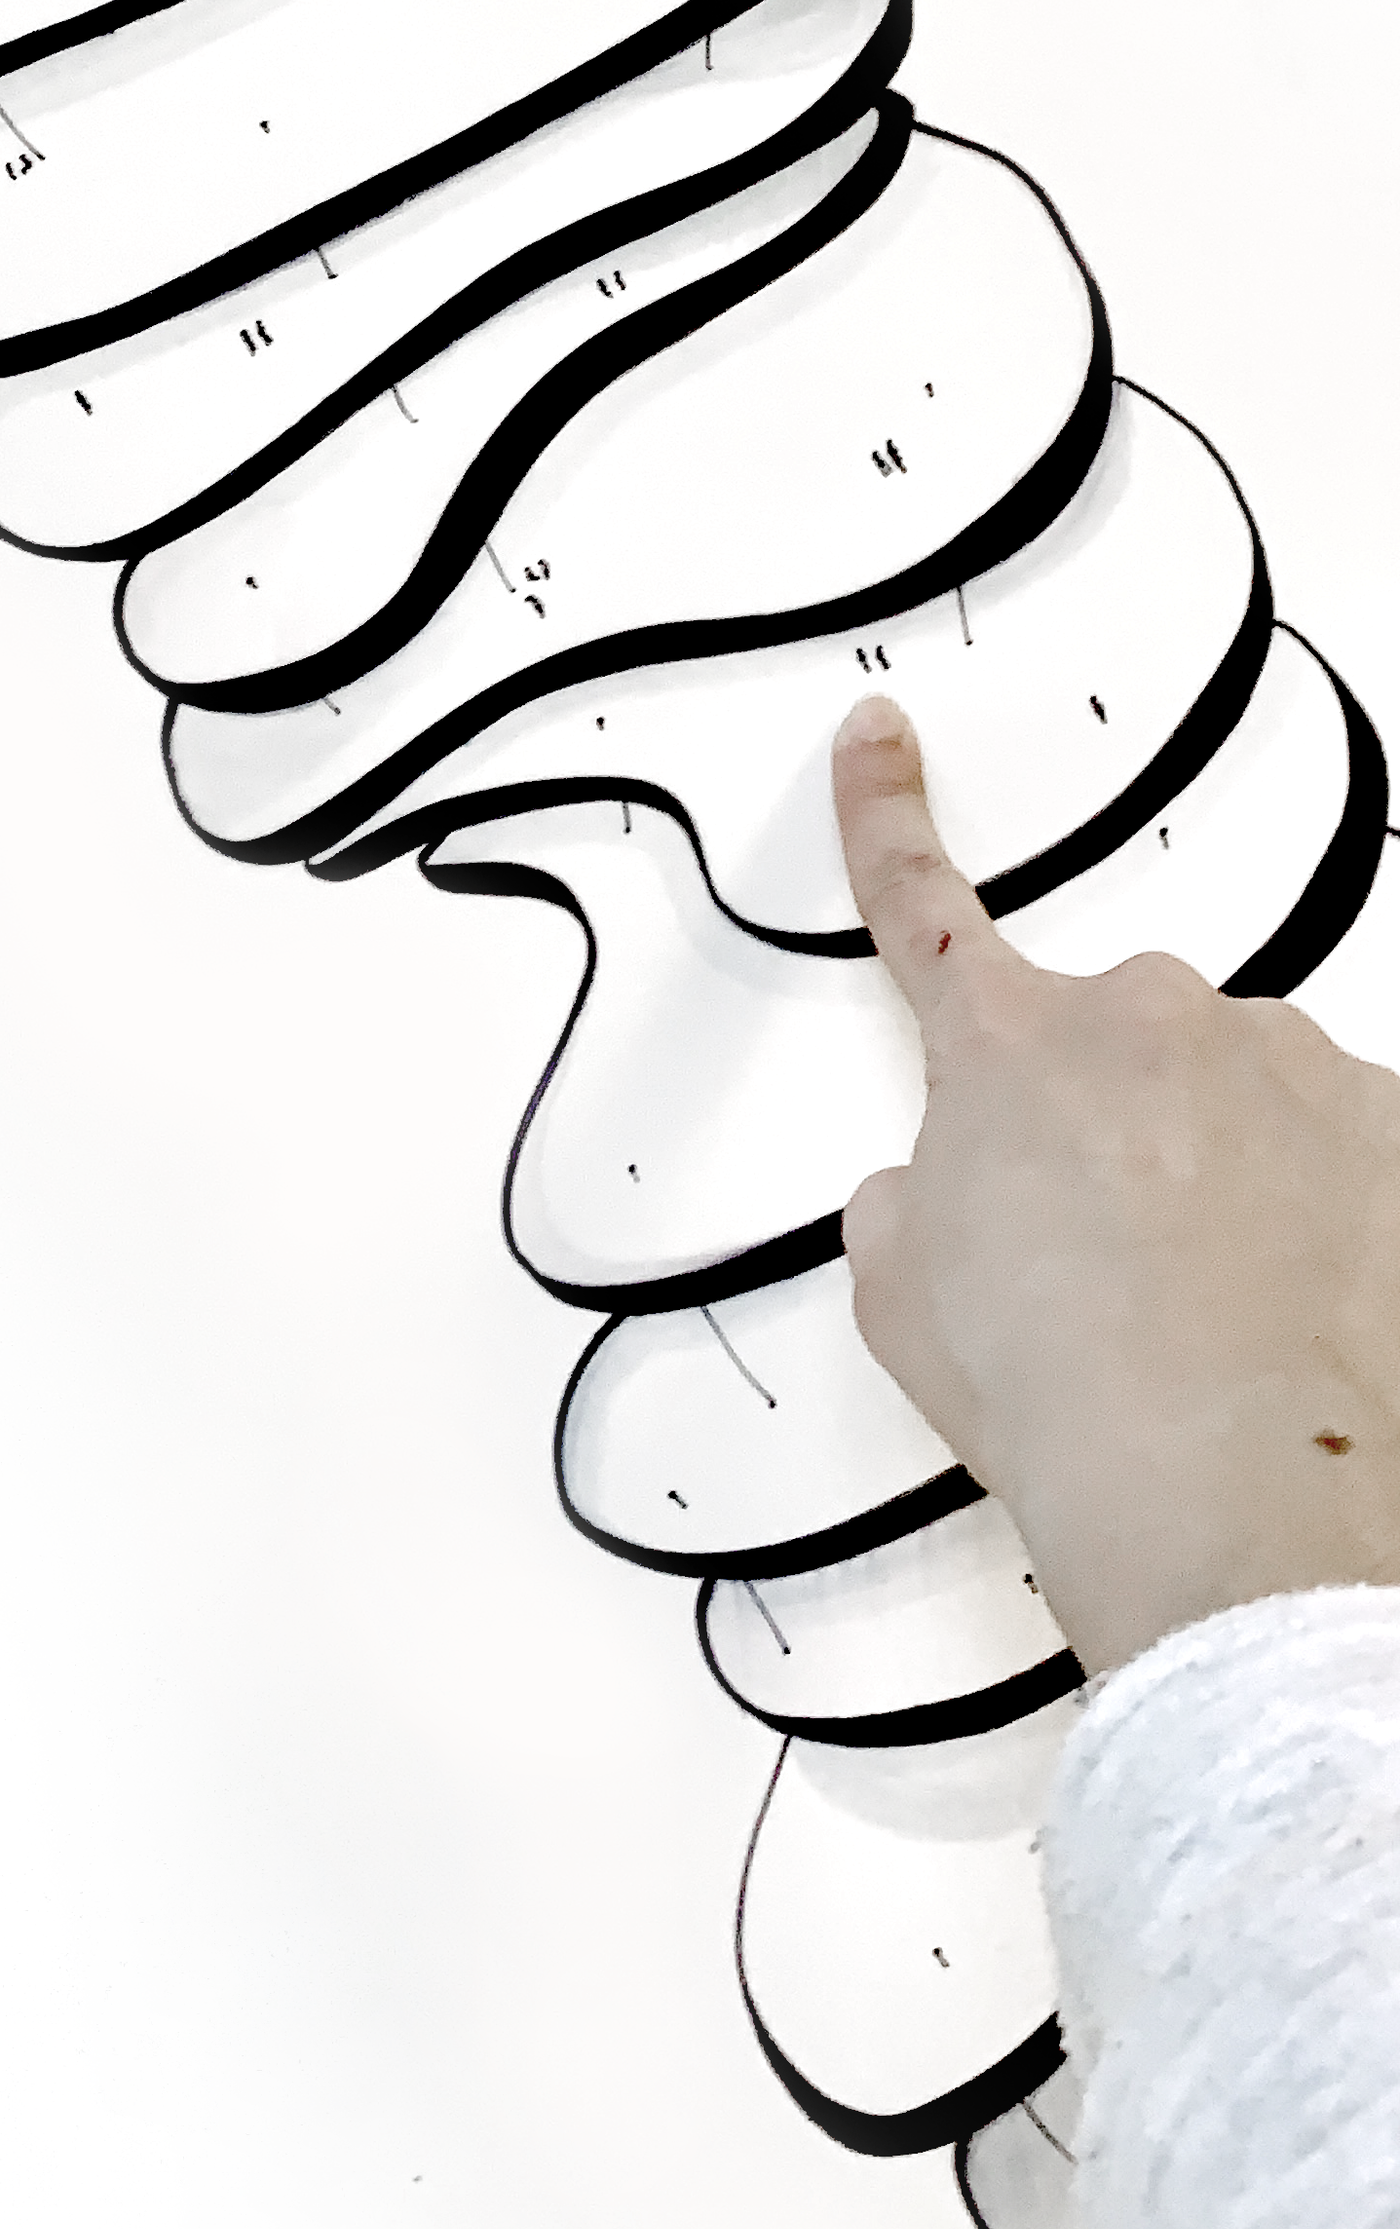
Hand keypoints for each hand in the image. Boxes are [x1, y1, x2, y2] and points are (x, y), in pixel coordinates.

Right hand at [829, 693, 1399, 1675]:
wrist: (1231, 1487)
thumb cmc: (1071, 1393)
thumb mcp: (902, 1299)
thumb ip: (908, 1205)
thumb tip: (938, 1204)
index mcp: (1009, 1047)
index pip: (918, 901)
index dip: (883, 812)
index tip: (880, 740)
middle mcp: (1152, 1022)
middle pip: (1116, 1044)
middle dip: (1109, 1124)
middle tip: (1100, 1258)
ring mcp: (1291, 1069)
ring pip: (1245, 1101)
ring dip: (1228, 1177)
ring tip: (1213, 1319)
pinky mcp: (1399, 1132)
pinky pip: (1351, 1157)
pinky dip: (1330, 1223)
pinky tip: (1303, 1322)